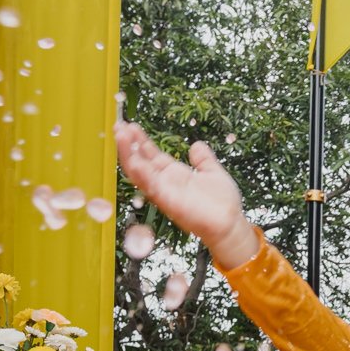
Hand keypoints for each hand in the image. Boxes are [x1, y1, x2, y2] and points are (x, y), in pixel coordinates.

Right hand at [115, 122, 258, 267]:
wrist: (231, 225)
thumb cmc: (222, 204)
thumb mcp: (213, 173)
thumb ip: (203, 160)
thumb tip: (196, 145)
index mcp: (174, 174)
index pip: (151, 154)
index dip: (140, 140)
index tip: (130, 126)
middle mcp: (165, 183)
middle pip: (140, 161)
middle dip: (128, 144)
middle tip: (118, 126)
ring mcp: (165, 192)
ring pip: (140, 172)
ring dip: (128, 155)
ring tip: (120, 136)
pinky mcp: (169, 203)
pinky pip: (152, 188)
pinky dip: (142, 175)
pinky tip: (134, 162)